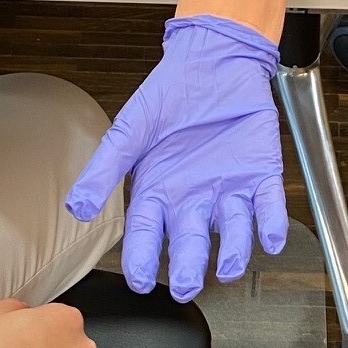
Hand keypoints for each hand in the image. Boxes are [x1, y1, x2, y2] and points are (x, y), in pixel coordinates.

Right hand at [66, 15, 286, 301]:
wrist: (213, 60)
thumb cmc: (169, 94)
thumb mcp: (129, 130)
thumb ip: (104, 170)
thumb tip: (76, 207)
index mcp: (159, 191)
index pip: (147, 235)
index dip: (142, 259)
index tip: (139, 282)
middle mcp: (193, 198)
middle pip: (190, 241)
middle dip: (188, 266)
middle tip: (185, 286)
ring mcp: (229, 188)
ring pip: (233, 230)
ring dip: (233, 251)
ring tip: (227, 268)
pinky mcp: (261, 174)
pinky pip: (268, 204)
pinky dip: (271, 222)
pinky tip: (270, 238)